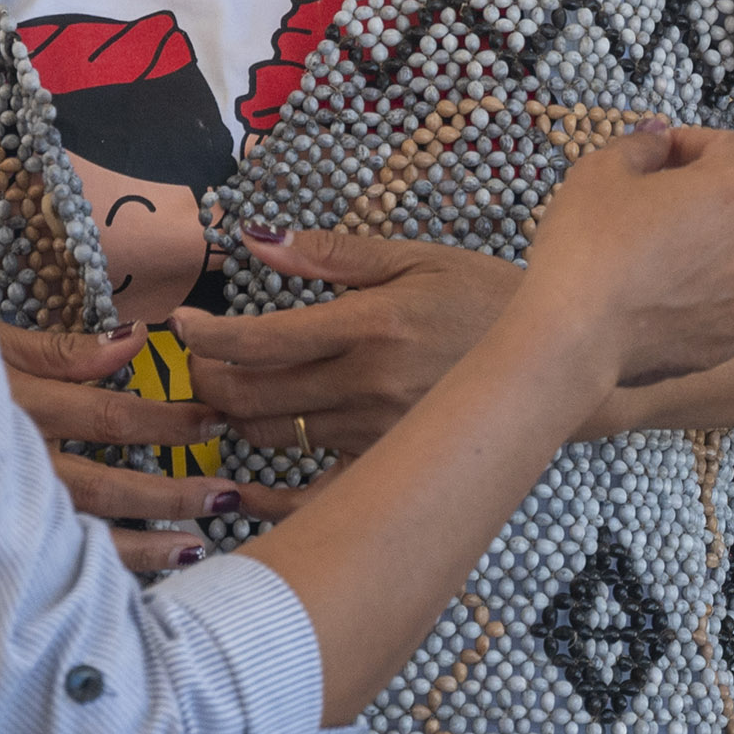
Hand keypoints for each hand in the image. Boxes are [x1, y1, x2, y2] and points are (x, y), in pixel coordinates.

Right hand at [0, 323, 301, 576]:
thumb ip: (60, 349)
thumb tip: (135, 340)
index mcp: (16, 408)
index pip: (108, 418)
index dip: (166, 422)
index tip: (214, 420)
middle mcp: (9, 466)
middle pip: (106, 486)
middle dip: (171, 493)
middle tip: (230, 494)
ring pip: (81, 537)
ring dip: (144, 545)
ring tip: (198, 547)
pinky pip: (49, 566)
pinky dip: (94, 573)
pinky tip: (135, 581)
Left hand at [167, 232, 522, 463]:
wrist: (550, 357)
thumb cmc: (480, 296)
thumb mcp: (412, 257)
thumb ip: (329, 255)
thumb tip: (254, 240)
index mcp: (370, 325)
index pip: (261, 340)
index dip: (207, 337)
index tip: (183, 326)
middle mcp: (369, 384)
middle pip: (253, 395)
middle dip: (207, 380)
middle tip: (195, 365)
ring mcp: (378, 432)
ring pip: (273, 437)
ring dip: (234, 421)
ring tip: (222, 398)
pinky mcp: (389, 463)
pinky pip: (312, 491)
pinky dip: (268, 494)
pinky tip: (241, 486)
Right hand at [510, 125, 733, 394]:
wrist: (573, 333)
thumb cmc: (586, 240)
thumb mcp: (601, 170)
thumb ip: (642, 145)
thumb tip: (661, 139)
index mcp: (729, 191)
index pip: (729, 147)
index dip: (692, 142)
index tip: (659, 154)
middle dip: (704, 195)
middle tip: (656, 203)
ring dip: (730, 249)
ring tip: (689, 254)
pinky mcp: (726, 343)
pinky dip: (716, 302)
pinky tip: (681, 302)